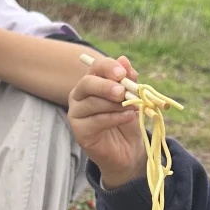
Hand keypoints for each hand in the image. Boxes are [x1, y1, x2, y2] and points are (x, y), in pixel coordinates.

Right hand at [67, 54, 146, 187]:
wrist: (128, 149)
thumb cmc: (127, 120)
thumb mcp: (132, 97)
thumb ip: (128, 80)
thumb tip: (124, 60)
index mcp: (91, 82)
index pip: (95, 68)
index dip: (108, 67)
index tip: (122, 73)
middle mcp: (79, 96)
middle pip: (87, 84)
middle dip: (106, 86)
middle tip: (122, 91)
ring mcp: (76, 113)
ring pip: (92, 103)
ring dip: (115, 105)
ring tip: (132, 107)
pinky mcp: (79, 131)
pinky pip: (96, 121)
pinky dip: (114, 118)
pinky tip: (128, 117)